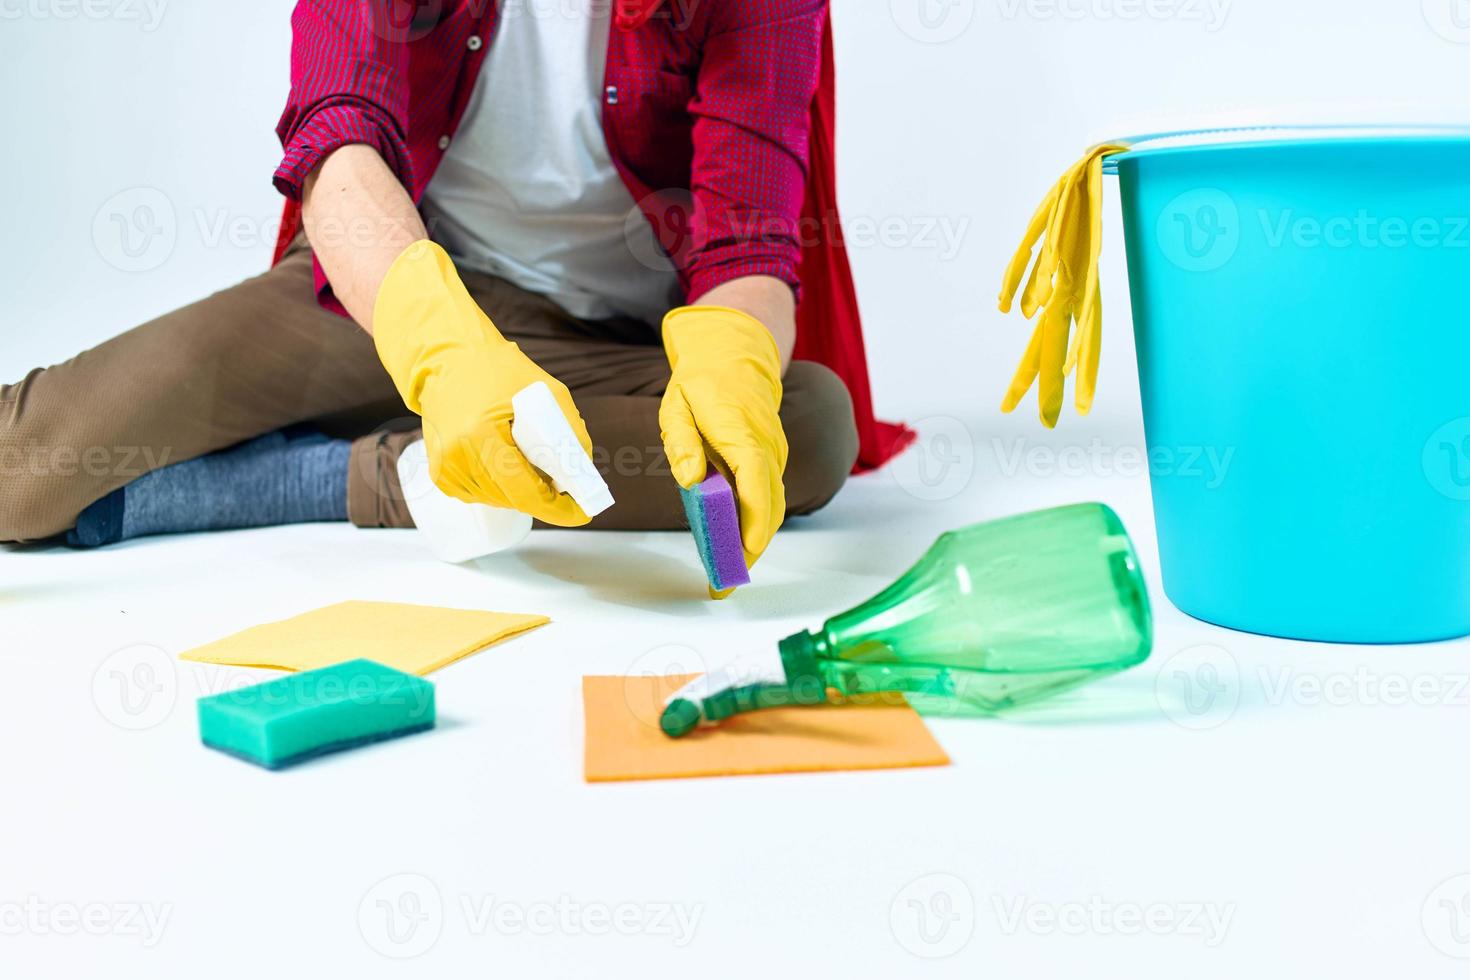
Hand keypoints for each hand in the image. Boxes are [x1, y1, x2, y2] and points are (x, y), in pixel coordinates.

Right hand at [373, 241, 593, 525]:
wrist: (447, 360)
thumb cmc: (498, 371)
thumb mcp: (548, 391)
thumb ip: (570, 431)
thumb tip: (582, 472)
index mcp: (479, 433)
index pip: (522, 489)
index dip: (555, 508)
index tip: (581, 514)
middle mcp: (456, 455)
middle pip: (513, 499)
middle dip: (544, 499)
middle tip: (565, 486)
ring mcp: (445, 468)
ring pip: (498, 501)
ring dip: (521, 493)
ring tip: (531, 464)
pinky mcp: (440, 474)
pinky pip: (481, 495)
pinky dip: (500, 488)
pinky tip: (505, 463)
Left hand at [659, 306, 787, 570]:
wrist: (736, 355)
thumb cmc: (703, 383)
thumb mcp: (677, 406)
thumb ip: (683, 443)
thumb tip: (691, 479)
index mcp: (743, 435)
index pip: (756, 488)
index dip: (751, 528)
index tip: (740, 559)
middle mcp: (767, 448)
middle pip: (769, 509)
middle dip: (750, 550)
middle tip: (723, 583)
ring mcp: (774, 455)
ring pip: (772, 507)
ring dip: (753, 541)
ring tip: (725, 572)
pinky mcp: (771, 460)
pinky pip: (766, 497)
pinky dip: (754, 522)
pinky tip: (730, 541)